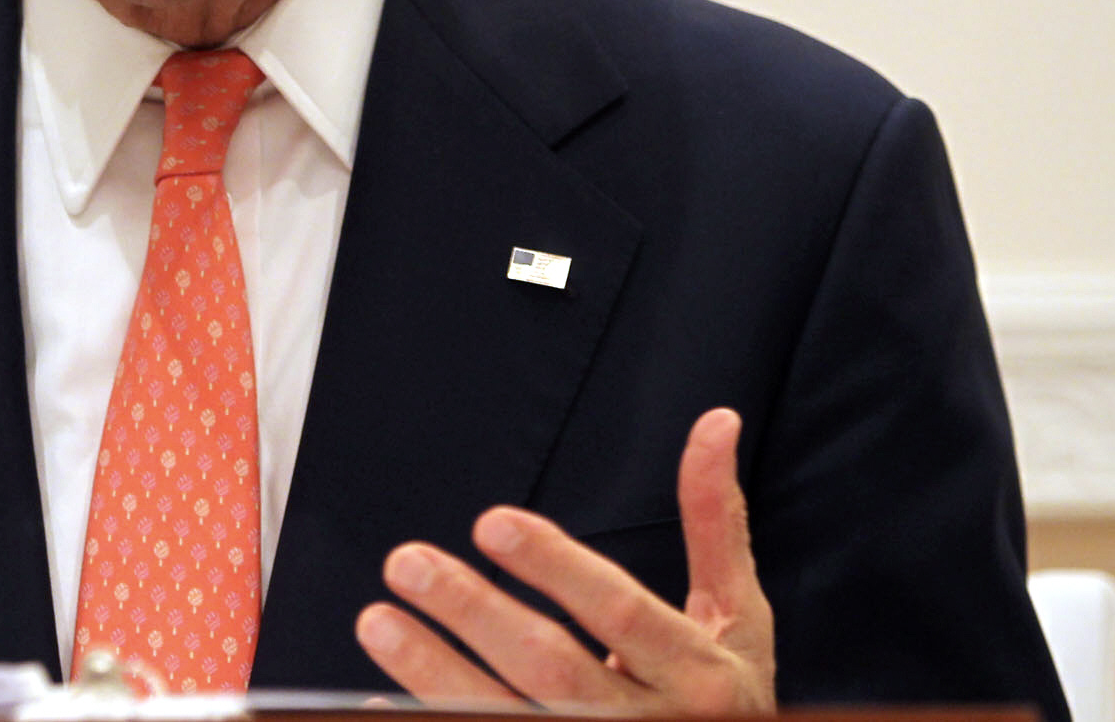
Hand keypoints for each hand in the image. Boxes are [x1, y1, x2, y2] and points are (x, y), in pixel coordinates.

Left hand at [354, 409, 773, 714]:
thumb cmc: (725, 702)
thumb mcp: (738, 619)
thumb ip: (715, 524)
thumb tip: (716, 421)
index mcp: (702, 676)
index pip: (621, 612)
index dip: (556, 566)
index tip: (488, 521)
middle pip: (553, 669)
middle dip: (474, 613)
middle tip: (405, 562)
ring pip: (510, 719)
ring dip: (434, 674)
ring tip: (377, 620)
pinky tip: (381, 704)